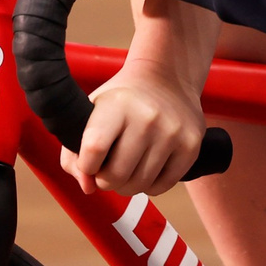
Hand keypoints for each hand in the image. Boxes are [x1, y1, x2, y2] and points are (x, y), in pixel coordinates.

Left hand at [63, 52, 208, 196]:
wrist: (166, 78)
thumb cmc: (121, 101)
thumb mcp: (91, 112)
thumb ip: (74, 154)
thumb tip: (88, 187)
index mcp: (117, 104)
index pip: (93, 150)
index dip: (86, 165)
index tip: (89, 161)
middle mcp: (147, 117)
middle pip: (116, 175)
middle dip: (106, 181)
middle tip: (108, 170)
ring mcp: (172, 132)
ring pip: (139, 185)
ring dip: (127, 185)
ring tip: (127, 168)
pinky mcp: (190, 146)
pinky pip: (162, 186)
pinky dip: (149, 185)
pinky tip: (146, 167)